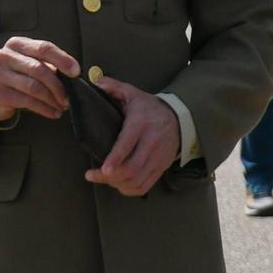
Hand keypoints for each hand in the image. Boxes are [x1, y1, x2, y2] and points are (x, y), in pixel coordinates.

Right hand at [0, 37, 79, 122]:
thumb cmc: (18, 74)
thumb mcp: (31, 62)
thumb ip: (49, 63)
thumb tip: (73, 73)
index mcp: (17, 44)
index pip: (44, 48)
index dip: (63, 60)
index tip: (76, 72)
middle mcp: (4, 56)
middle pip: (39, 69)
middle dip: (58, 85)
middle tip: (68, 97)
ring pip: (33, 87)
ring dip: (52, 99)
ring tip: (61, 105)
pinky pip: (26, 101)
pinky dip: (44, 108)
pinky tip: (52, 112)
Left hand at [87, 77, 181, 196]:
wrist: (179, 118)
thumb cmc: (149, 107)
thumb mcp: (133, 94)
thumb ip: (113, 88)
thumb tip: (95, 83)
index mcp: (141, 124)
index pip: (128, 144)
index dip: (115, 159)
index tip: (102, 170)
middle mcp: (152, 142)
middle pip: (131, 168)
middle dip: (109, 177)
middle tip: (93, 175)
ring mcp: (158, 157)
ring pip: (137, 180)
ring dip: (117, 184)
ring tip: (104, 179)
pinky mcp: (162, 167)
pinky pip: (145, 186)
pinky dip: (129, 189)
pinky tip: (118, 185)